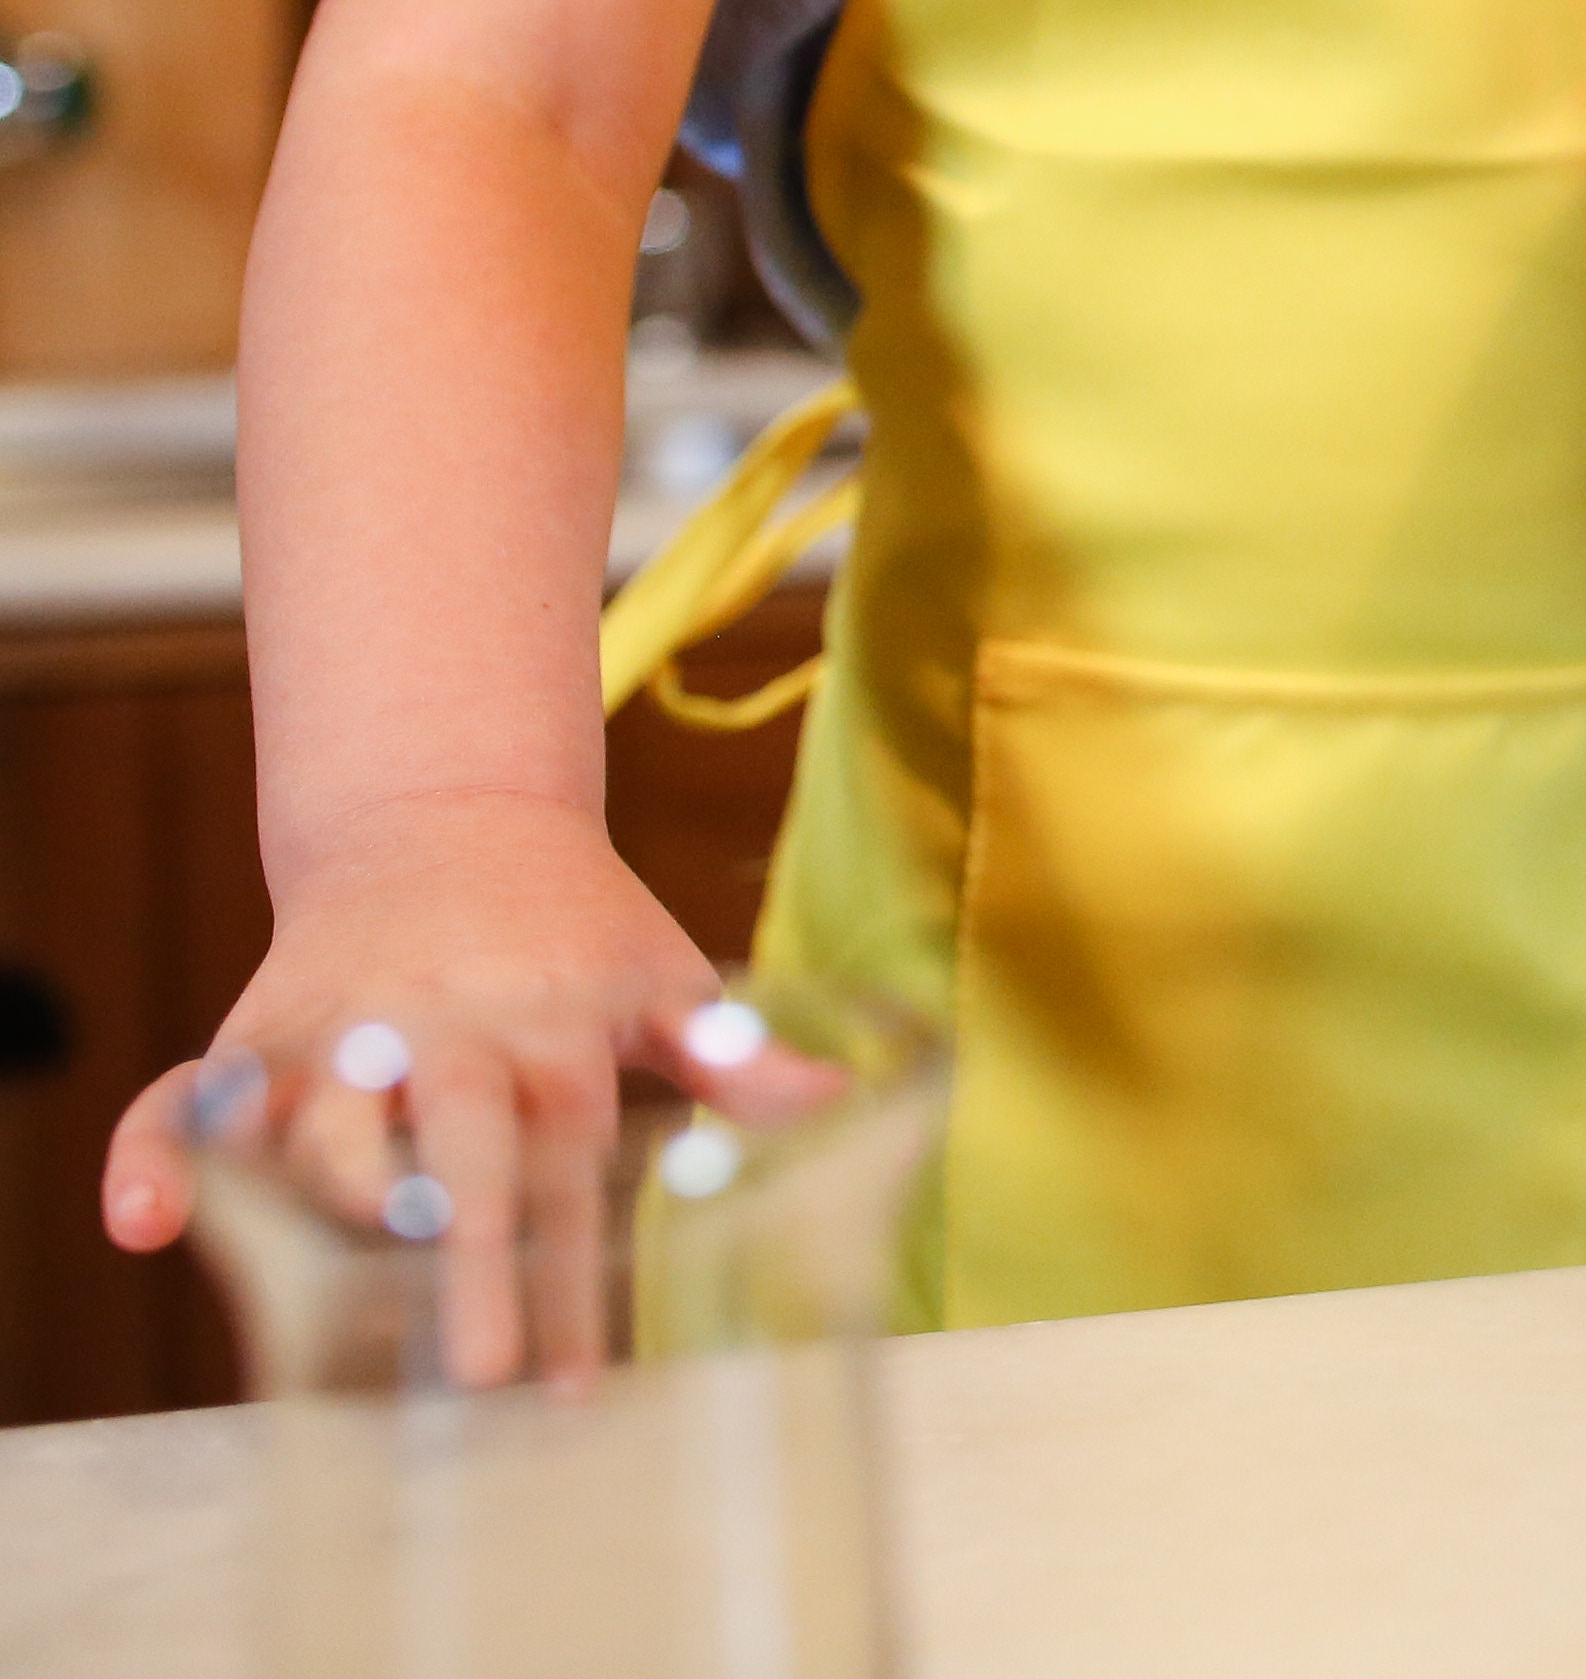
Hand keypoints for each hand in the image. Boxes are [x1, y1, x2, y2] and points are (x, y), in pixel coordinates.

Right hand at [104, 789, 719, 1383]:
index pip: (573, 1166)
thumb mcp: (662, 973)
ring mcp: (344, 1028)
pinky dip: (149, 1153)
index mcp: (551, 1027)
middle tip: (476, 1368)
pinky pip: (180, 1094)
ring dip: (335, 1199)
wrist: (449, 813)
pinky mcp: (259, 1031)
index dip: (576, 1272)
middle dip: (468, 1255)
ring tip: (349, 1296)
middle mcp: (443, 1030)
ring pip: (323, 1120)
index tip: (578, 1379)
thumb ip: (733, 1049)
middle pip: (457, 1149)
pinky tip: (144, 1230)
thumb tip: (832, 1101)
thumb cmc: (575, 923)